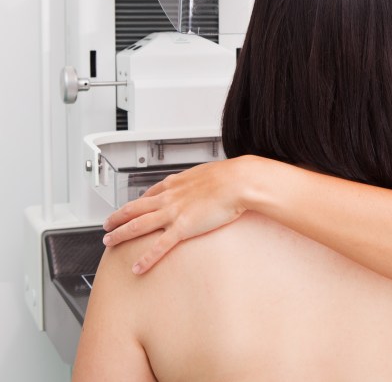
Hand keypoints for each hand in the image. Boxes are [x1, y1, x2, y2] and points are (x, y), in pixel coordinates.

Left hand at [102, 157, 249, 273]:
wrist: (238, 182)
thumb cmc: (229, 177)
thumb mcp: (209, 173)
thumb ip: (200, 180)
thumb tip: (203, 181)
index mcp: (176, 184)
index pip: (148, 194)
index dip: (135, 203)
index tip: (129, 208)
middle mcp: (169, 198)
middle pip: (134, 209)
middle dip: (117, 218)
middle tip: (106, 225)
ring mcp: (173, 213)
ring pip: (138, 226)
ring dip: (120, 234)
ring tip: (109, 242)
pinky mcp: (182, 229)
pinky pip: (159, 247)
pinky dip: (145, 258)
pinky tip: (137, 267)